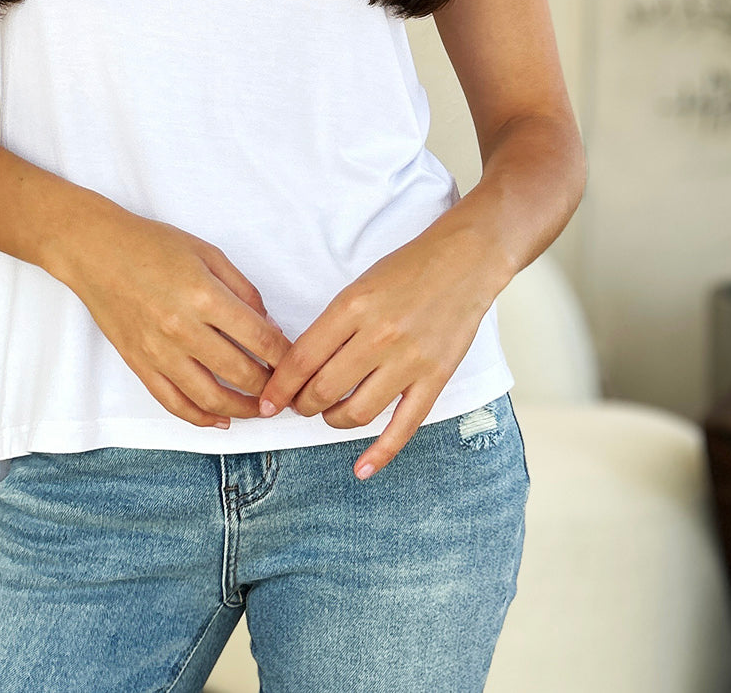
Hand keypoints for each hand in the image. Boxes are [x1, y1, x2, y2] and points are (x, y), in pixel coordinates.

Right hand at [60, 207, 292, 429]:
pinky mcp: (140, 364)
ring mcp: (159, 351)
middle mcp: (183, 329)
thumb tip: (270, 326)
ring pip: (209, 398)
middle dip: (270, 388)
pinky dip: (200, 418)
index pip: (259, 339)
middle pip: (240, 373)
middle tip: (285, 392)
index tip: (298, 364)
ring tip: (261, 412)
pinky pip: (174, 403)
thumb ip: (243, 290)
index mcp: (205, 296)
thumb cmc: (153, 244)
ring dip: (242, 410)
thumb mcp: (207, 253)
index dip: (285, 357)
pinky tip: (221, 421)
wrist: (96, 251)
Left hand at [256, 223, 505, 478]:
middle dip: (302, 405)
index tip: (267, 402)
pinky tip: (362, 469)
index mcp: (352, 308)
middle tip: (298, 405)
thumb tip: (299, 367)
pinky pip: (404, 426)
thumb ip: (331, 326)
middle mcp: (378, 337)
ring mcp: (409, 360)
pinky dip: (381, 453)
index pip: (302, 360)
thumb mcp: (357, 287)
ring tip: (328, 415)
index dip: (278, 387)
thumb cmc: (404, 270)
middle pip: (324, 390)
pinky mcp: (435, 378)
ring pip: (357, 413)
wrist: (463, 260)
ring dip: (333, 422)